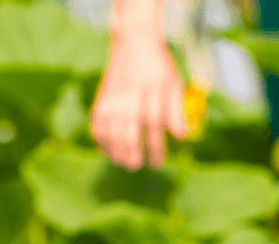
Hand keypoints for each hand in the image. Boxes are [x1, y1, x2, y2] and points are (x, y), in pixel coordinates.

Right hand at [90, 34, 185, 170]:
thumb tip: (181, 138)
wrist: (134, 43)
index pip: (153, 126)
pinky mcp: (101, 99)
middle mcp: (130, 96)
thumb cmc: (159, 68)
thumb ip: (177, 111)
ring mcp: (113, 98)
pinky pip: (97, 124)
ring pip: (110, 131)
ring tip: (123, 163)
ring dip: (115, 151)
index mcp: (152, 92)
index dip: (155, 148)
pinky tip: (107, 151)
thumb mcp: (174, 84)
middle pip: (128, 132)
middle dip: (132, 153)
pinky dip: (100, 140)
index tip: (158, 164)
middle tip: (137, 165)